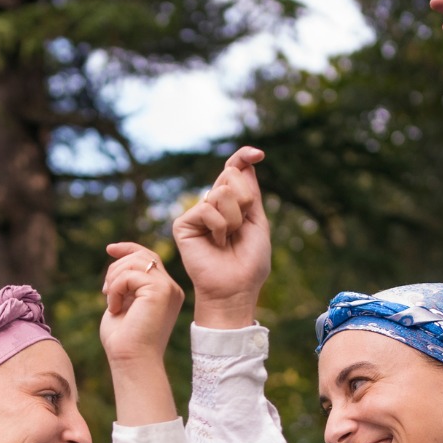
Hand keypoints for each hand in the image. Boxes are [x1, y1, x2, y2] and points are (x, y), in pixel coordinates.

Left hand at [100, 243, 184, 364]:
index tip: (109, 249)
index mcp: (165, 292)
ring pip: (136, 262)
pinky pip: (130, 274)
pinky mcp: (161, 291)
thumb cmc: (123, 341)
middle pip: (141, 256)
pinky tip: (114, 308)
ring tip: (110, 301)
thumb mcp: (123, 305)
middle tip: (105, 292)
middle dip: (116, 268)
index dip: (129, 248)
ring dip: (114, 279)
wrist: (131, 361)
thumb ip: (126, 284)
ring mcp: (168, 289)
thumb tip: (117, 261)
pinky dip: (115, 288)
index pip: (149, 258)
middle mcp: (171, 289)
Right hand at [173, 146, 270, 327]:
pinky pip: (207, 208)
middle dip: (244, 201)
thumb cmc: (248, 263)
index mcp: (231, 204)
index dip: (243, 157)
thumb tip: (245, 162)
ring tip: (227, 240)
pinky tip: (215, 244)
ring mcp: (196, 214)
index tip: (259, 154)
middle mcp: (212, 205)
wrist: (235, 289)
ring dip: (234, 219)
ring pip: (221, 192)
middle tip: (240, 227)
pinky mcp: (183, 224)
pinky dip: (219, 227)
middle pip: (231, 176)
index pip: (234, 171)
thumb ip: (251, 193)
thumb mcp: (258, 222)